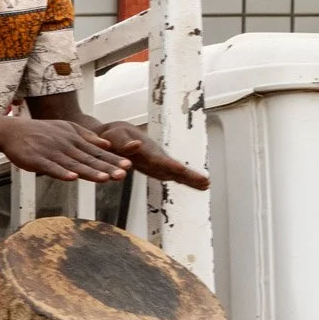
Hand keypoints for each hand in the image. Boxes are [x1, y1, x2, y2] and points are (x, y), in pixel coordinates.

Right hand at [0, 116, 132, 182]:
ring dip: (89, 172)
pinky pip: (50, 168)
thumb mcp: (65, 128)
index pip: (96, 151)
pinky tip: (71, 178)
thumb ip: (86, 136)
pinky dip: (61, 172)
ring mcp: (51, 153)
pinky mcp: (36, 160)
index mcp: (74, 139)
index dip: (112, 159)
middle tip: (123, 175)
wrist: (11, 131)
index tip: (128, 166)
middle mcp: (65, 145)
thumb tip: (107, 143)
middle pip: (89, 159)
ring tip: (104, 179)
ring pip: (73, 164)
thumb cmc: (39, 131)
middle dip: (106, 167)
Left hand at [95, 122, 210, 190]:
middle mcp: (154, 157)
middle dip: (188, 175)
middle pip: (173, 168)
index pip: (160, 160)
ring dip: (190, 179)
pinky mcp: (154, 167)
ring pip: (175, 172)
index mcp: (145, 150)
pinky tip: (197, 186)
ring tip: (206, 184)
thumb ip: (123, 143)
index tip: (182, 170)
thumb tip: (136, 146)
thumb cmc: (112, 135)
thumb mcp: (114, 136)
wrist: (112, 134)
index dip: (170, 166)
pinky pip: (170, 174)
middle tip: (206, 182)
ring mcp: (156, 163)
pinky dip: (183, 179)